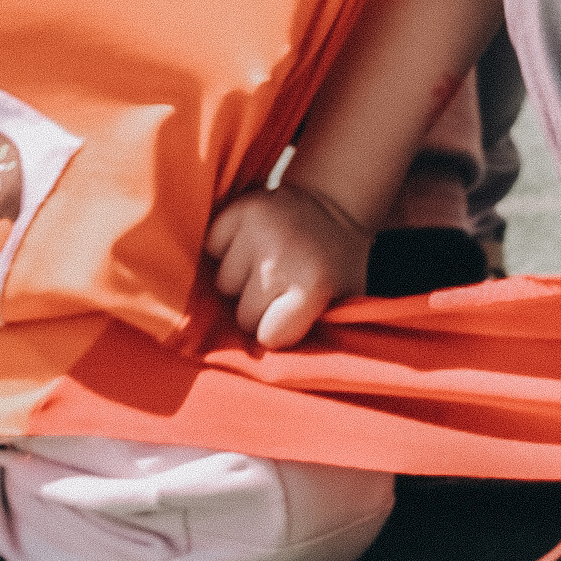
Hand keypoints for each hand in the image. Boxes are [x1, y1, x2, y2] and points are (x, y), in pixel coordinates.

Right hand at [203, 179, 371, 350]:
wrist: (337, 200)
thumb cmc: (340, 261)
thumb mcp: (348, 298)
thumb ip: (317, 331)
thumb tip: (269, 361)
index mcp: (313, 285)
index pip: (269, 336)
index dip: (277, 331)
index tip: (287, 319)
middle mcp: (282, 257)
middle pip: (243, 314)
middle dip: (256, 309)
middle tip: (278, 291)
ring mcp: (258, 230)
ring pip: (223, 283)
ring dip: (239, 281)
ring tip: (264, 266)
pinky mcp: (239, 210)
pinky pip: (213, 247)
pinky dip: (225, 250)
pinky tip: (250, 246)